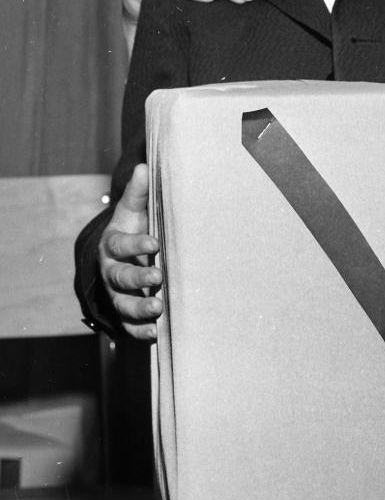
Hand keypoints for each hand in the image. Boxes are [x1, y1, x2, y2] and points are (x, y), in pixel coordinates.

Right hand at [98, 166, 163, 340]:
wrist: (122, 256)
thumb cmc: (133, 229)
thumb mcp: (134, 210)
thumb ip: (139, 192)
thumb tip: (143, 165)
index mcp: (114, 244)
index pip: (121, 245)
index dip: (136, 243)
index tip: (154, 243)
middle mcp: (112, 271)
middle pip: (120, 277)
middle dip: (138, 278)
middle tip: (158, 276)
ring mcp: (117, 294)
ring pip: (123, 303)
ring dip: (140, 307)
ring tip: (158, 307)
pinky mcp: (125, 312)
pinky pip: (128, 325)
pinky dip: (140, 330)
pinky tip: (155, 333)